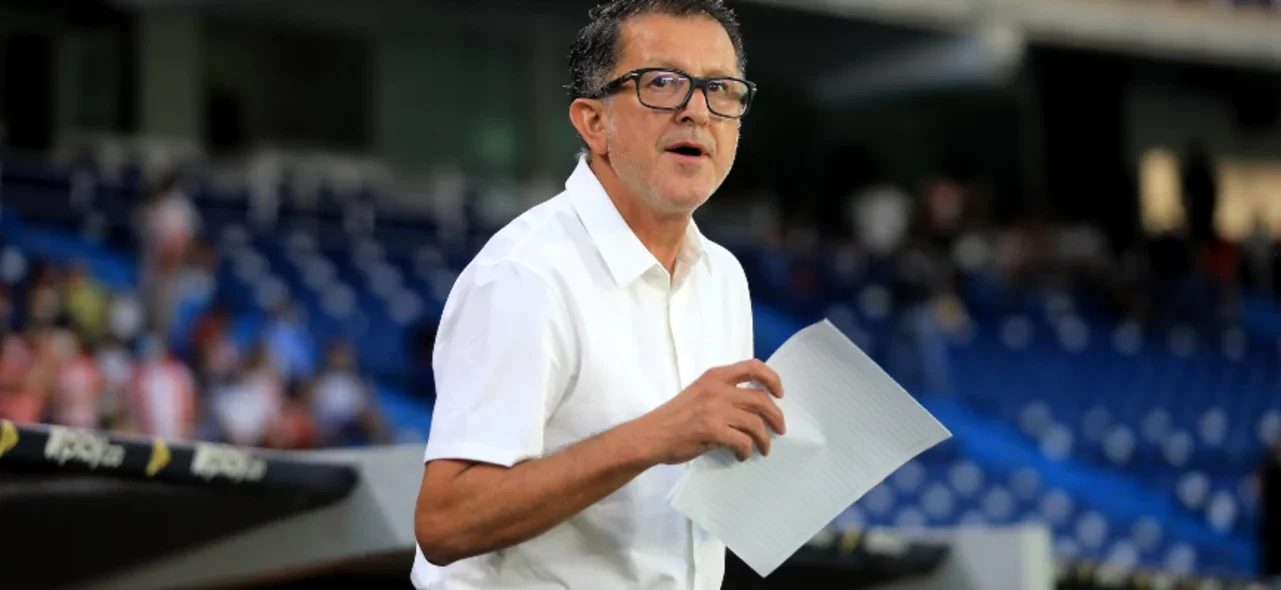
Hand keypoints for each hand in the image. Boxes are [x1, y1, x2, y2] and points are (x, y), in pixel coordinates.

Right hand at [635, 359, 785, 463]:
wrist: (651, 434)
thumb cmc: (675, 416)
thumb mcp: (700, 392)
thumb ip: (723, 393)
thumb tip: (752, 409)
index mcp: (715, 376)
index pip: (753, 366)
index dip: (772, 379)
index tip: (780, 394)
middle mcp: (718, 389)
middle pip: (761, 399)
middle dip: (776, 417)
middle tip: (780, 430)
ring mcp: (715, 409)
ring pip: (756, 423)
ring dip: (765, 439)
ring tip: (763, 448)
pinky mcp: (712, 430)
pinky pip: (743, 441)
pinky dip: (747, 451)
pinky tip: (741, 455)